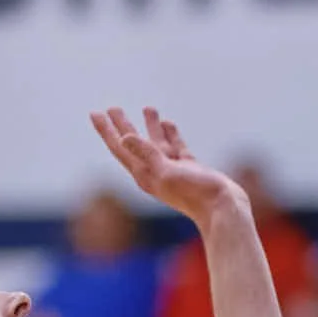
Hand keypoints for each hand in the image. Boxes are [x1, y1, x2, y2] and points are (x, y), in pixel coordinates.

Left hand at [91, 108, 243, 225]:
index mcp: (144, 173)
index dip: (107, 130)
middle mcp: (154, 171)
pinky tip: (167, 123)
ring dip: (150, 126)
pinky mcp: (189, 167)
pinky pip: (175, 146)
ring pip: (157, 142)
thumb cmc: (194, 193)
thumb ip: (147, 154)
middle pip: (134, 143)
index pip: (120, 147)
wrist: (222, 209)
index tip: (94, 113)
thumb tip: (124, 137)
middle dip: (123, 124)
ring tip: (147, 108)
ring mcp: (172, 169)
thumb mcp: (167, 173)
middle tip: (113, 107)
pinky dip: (170, 134)